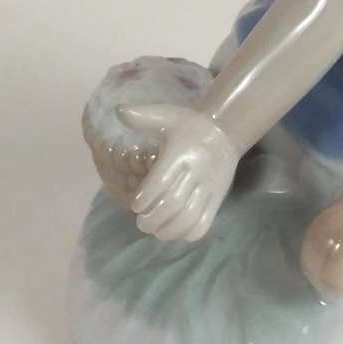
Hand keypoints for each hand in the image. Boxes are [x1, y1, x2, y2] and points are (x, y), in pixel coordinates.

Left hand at [116, 103, 238, 241]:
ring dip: (168, 230)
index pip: (162, 181)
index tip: (136, 204)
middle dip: (153, 218)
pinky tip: (175, 229)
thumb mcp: (166, 115)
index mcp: (181, 151)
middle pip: (174, 203)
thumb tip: (118, 111)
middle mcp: (197, 171)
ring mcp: (210, 187)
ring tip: (155, 229)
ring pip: (189, 218)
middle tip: (141, 222)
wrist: (224, 133)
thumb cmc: (188, 126)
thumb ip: (141, 116)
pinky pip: (203, 224)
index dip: (146, 197)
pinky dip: (186, 233)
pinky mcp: (217, 199)